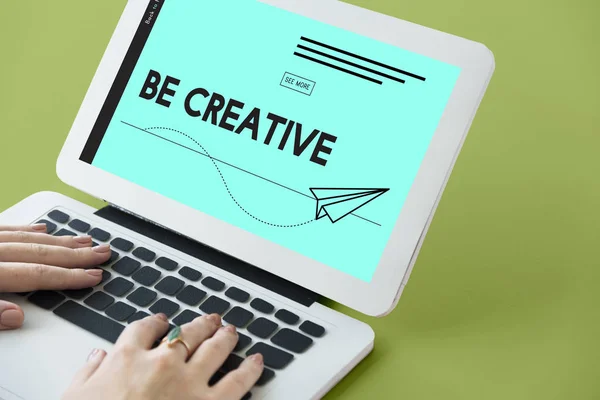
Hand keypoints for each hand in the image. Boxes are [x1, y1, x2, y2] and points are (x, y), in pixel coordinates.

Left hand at [0, 224, 110, 329]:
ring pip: (28, 239)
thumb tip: (16, 316)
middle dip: (76, 255)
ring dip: (59, 241)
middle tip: (101, 253)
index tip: (93, 276)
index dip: (68, 276)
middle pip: (40, 253)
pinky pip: (7, 229)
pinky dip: (27, 230)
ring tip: (84, 241)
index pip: (37, 275)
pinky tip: (43, 229)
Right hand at [62, 313, 263, 399]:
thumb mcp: (74, 397)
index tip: (162, 321)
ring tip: (231, 331)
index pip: (145, 328)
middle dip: (201, 324)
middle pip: (187, 333)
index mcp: (127, 358)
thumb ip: (87, 373)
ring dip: (225, 337)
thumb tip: (97, 357)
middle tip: (210, 320)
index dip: (156, 322)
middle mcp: (162, 363)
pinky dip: (250, 369)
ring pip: (215, 348)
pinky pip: (237, 382)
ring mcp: (189, 382)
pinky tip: (257, 361)